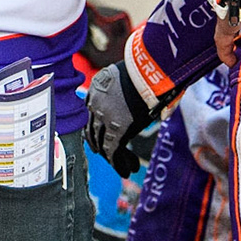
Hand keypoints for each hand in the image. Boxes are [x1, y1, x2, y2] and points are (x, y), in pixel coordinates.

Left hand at [84, 61, 166, 177]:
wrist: (150, 70)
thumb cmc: (146, 70)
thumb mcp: (129, 78)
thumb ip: (125, 92)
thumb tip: (136, 101)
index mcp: (96, 88)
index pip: (90, 114)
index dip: (96, 128)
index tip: (102, 137)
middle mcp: (94, 103)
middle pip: (93, 130)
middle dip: (101, 145)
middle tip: (110, 156)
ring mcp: (103, 118)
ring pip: (103, 144)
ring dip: (114, 158)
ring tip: (127, 167)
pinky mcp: (116, 130)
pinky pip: (113, 152)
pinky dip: (119, 164)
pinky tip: (128, 171)